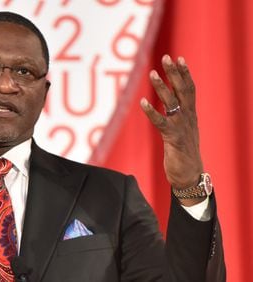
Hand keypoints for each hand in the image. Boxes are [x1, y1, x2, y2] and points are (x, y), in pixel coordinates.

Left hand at [140, 55, 203, 205]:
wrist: (189, 175)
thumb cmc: (184, 153)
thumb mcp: (183, 130)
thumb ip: (177, 116)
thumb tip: (169, 103)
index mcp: (190, 114)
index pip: (189, 89)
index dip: (184, 73)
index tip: (179, 58)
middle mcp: (187, 117)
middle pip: (182, 90)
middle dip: (174, 73)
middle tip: (167, 57)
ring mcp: (181, 126)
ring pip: (172, 102)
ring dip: (161, 87)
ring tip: (152, 73)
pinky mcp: (172, 137)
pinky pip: (161, 122)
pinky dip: (151, 111)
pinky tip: (142, 102)